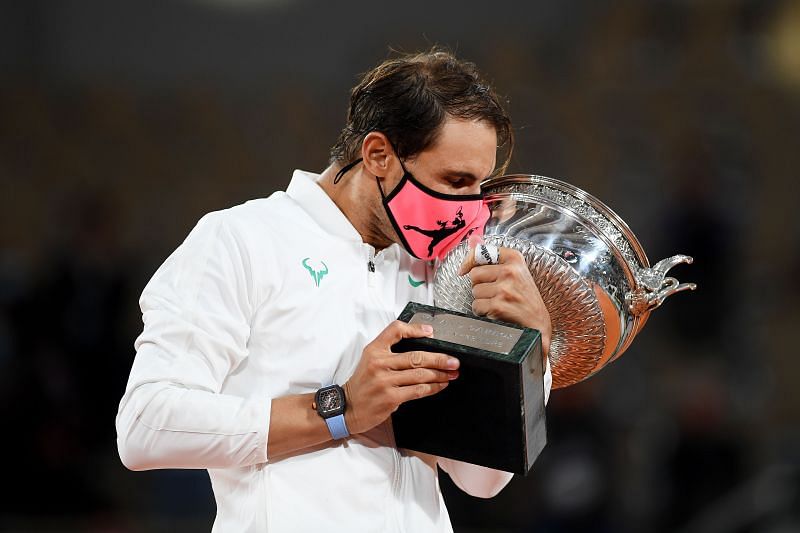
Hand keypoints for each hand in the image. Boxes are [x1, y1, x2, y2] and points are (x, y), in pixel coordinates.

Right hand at [344, 321, 459, 434]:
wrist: (347, 408)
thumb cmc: (362, 384)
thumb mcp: (370, 360)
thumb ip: (389, 352)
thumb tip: (421, 350)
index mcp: (374, 350)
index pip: (395, 330)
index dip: (415, 329)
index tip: (430, 331)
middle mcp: (379, 363)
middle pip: (416, 356)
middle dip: (439, 359)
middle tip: (453, 361)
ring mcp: (385, 381)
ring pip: (420, 374)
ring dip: (440, 374)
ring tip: (451, 374)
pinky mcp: (390, 397)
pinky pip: (418, 390)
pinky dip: (432, 387)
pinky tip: (440, 385)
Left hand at [458, 245, 551, 356]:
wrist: (539, 325)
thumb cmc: (525, 298)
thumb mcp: (514, 271)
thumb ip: (490, 254)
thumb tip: (472, 238)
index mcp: (515, 258)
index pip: (480, 252)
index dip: (470, 262)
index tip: (466, 270)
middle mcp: (511, 271)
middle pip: (474, 274)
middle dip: (480, 286)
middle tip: (495, 292)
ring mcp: (505, 288)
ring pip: (474, 292)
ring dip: (482, 300)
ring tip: (498, 303)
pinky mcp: (499, 305)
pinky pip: (477, 306)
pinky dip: (482, 312)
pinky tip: (496, 313)